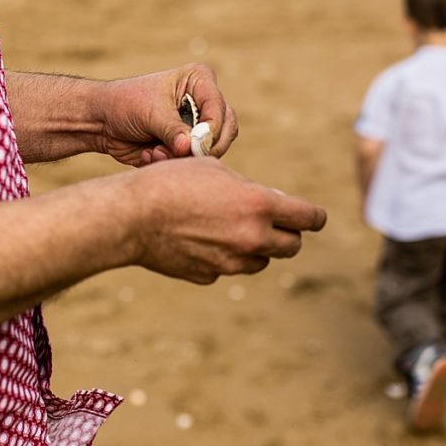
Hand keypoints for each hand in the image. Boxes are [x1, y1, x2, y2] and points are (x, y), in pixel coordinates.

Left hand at [96, 64, 237, 166]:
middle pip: (226, 131)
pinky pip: (192, 163)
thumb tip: (190, 148)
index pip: (220, 108)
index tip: (196, 143)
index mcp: (199, 81)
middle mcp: (203, 103)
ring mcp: (197, 127)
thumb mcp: (150, 113)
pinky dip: (171, 163)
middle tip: (181, 153)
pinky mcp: (187, 147)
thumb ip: (173, 131)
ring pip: (211, 150)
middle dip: (202, 147)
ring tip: (155, 152)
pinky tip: (150, 154)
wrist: (101, 121)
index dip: (211, 128)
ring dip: (182, 157)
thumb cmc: (125, 104)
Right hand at [127, 157, 326, 283]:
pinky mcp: (210, 276)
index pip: (310, 218)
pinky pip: (228, 268)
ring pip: (261, 261)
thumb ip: (249, 189)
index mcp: (259, 206)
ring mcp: (231, 262)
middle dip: (287, 234)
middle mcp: (252, 238)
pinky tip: (199, 240)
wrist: (132, 215)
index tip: (312, 217)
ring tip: (229, 229)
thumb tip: (270, 202)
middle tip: (272, 223)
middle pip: (292, 246)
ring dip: (255, 248)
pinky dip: (223, 257)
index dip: (314, 216)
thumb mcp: (216, 169)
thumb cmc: (171, 181)